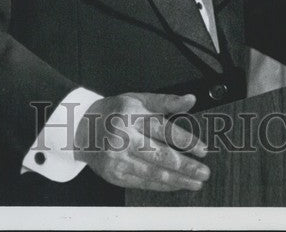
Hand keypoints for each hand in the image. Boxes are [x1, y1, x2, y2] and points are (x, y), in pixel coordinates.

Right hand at [76, 93, 208, 191]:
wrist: (82, 129)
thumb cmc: (113, 112)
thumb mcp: (138, 99)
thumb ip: (166, 101)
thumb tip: (190, 99)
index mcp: (132, 115)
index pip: (164, 129)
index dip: (186, 141)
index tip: (203, 149)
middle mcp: (124, 137)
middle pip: (160, 155)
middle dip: (185, 166)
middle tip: (204, 171)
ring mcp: (118, 158)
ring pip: (153, 172)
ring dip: (177, 180)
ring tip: (195, 182)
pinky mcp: (115, 174)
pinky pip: (143, 182)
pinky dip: (162, 186)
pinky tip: (176, 185)